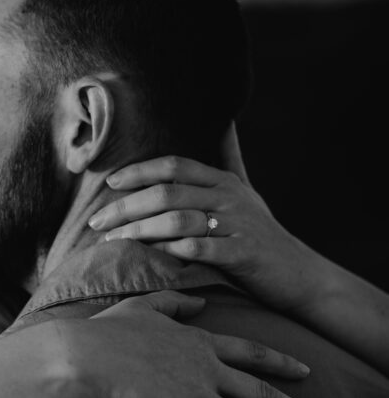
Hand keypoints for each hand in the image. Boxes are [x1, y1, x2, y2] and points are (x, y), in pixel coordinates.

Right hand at [64, 290, 327, 397]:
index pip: (252, 353)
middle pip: (262, 394)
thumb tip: (199, 305)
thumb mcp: (142, 306)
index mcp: (199, 343)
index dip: (282, 363)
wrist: (80, 358)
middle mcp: (206, 370)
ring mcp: (195, 397)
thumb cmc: (104, 333)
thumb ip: (174, 303)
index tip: (308, 372)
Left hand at [89, 125, 314, 315]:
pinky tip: (148, 257)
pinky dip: (170, 251)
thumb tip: (225, 123)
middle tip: (97, 222)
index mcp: (223, 181)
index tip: (110, 183)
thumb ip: (230, 159)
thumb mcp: (247, 192)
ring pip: (177, 219)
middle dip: (126, 206)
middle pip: (167, 193)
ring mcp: (236, 224)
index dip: (139, 171)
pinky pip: (198, 248)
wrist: (299, 273)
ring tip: (113, 242)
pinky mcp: (242, 253)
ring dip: (140, 230)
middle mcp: (229, 197)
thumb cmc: (263, 234)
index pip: (174, 166)